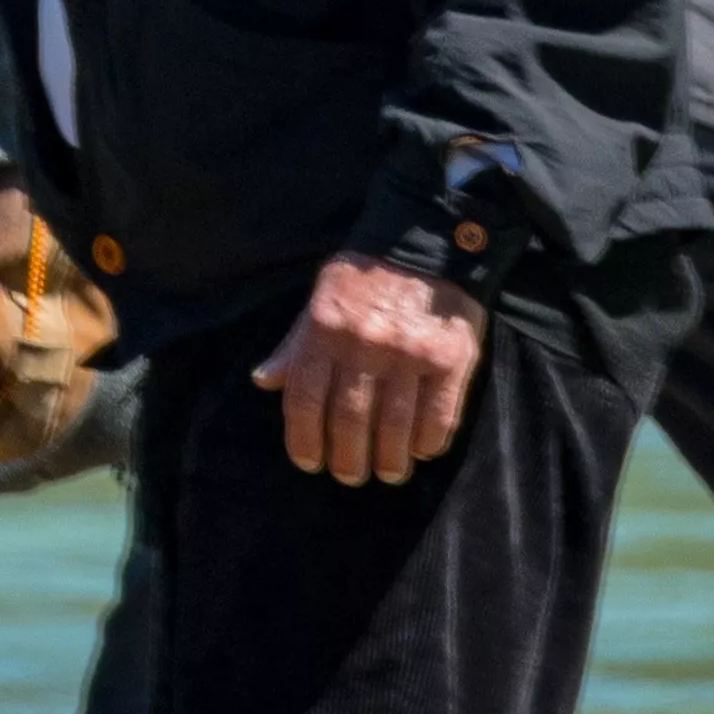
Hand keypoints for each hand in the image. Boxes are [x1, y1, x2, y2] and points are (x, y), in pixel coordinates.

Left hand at [250, 252, 487, 486]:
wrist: (429, 239)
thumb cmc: (366, 275)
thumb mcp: (320, 299)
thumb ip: (295, 343)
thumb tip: (263, 382)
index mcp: (325, 330)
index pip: (304, 400)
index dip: (303, 440)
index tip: (310, 462)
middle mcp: (365, 344)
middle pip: (348, 421)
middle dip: (347, 460)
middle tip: (351, 475)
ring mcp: (410, 353)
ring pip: (393, 427)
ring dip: (388, 460)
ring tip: (388, 472)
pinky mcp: (450, 359)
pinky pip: (438, 416)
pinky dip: (427, 442)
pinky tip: (420, 450)